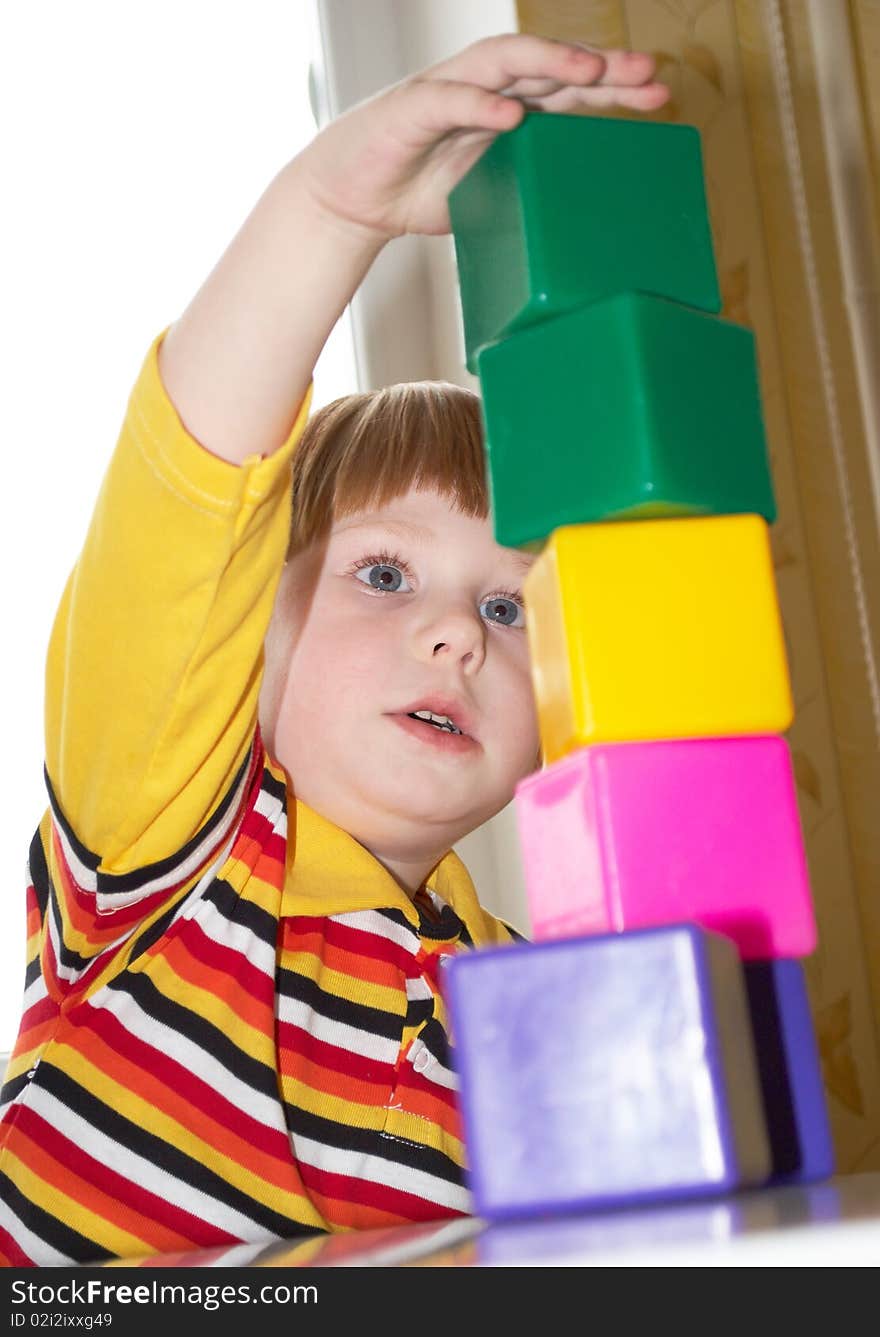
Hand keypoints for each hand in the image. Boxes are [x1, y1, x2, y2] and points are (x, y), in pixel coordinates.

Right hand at [296, 32, 670, 241]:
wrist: (347, 202)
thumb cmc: (417, 195)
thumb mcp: (486, 197)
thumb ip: (526, 194)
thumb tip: (579, 229)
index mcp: (504, 110)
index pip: (567, 89)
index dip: (612, 88)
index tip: (658, 97)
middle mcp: (482, 91)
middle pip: (548, 66)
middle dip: (598, 66)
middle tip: (644, 72)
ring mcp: (446, 93)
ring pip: (503, 62)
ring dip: (547, 62)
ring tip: (587, 69)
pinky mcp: (408, 111)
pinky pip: (447, 99)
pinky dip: (478, 103)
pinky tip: (510, 112)